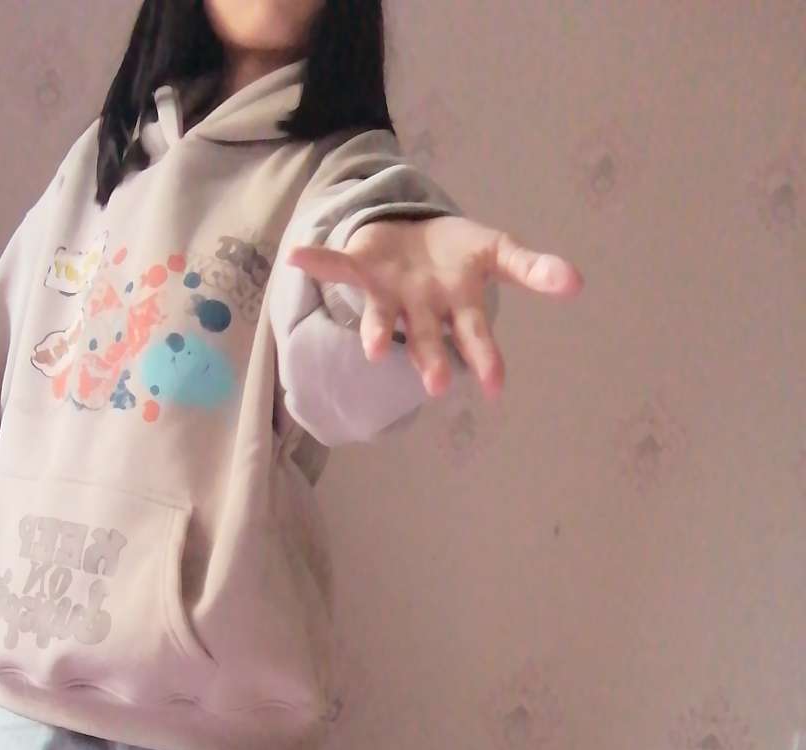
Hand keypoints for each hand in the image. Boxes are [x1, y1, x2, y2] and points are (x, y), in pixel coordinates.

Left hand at [288, 216, 583, 398]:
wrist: (412, 236)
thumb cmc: (456, 255)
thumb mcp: (496, 252)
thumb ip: (532, 269)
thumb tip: (576, 282)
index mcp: (454, 307)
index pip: (474, 337)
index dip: (485, 359)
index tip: (496, 388)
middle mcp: (420, 309)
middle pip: (426, 339)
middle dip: (431, 361)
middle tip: (436, 388)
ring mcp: (389, 293)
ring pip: (381, 317)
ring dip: (376, 332)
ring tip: (371, 352)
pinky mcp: (361, 269)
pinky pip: (336, 266)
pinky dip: (317, 262)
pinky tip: (297, 256)